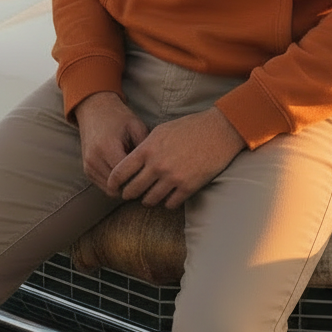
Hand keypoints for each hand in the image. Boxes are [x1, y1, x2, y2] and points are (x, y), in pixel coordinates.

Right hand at [75, 91, 148, 196]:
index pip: (126, 176)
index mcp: (107, 147)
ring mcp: (88, 166)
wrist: (94, 109)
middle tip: (148, 181)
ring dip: (124, 187)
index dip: (142, 179)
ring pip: (110, 190)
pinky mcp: (87, 170)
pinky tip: (126, 174)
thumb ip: (145, 148)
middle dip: (133, 186)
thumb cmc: (119, 117)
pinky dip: (115, 184)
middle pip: (118, 187)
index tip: (154, 178)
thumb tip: (156, 169)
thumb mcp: (136, 126)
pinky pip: (103, 186)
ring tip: (137, 177)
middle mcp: (94, 159)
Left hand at [107, 107, 245, 209]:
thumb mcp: (162, 131)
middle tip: (131, 194)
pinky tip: (169, 196)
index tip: (114, 186)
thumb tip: (132, 161)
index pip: (120, 172)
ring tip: (150, 196)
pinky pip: (170, 204)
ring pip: (150, 201)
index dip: (113, 182)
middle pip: (132, 190)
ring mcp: (173, 178)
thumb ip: (145, 147)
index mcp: (148, 149)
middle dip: (129, 194)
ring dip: (148, 200)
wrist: (218, 131)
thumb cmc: (190, 127)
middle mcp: (157, 165)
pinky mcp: (188, 187)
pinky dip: (168, 202)